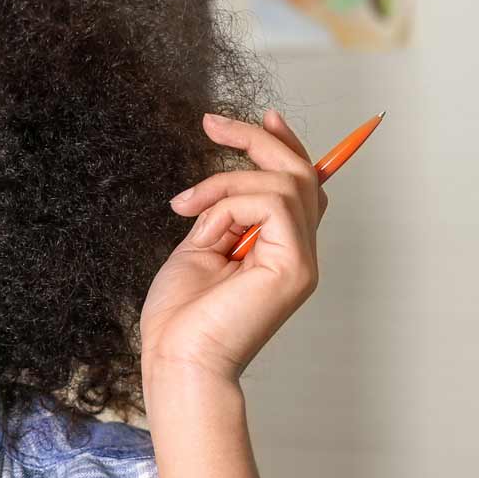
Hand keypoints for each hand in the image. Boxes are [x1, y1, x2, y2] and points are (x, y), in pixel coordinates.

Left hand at [141, 109, 328, 384]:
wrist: (177, 360)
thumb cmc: (181, 319)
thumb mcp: (199, 248)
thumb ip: (223, 214)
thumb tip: (231, 184)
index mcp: (278, 251)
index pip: (301, 188)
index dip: (286, 147)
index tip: (263, 117)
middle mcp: (298, 253)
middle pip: (299, 174)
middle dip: (257, 140)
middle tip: (211, 125)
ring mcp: (300, 260)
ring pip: (285, 181)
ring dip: (227, 180)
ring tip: (186, 205)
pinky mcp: (294, 265)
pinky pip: (272, 202)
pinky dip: (231, 202)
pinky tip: (203, 226)